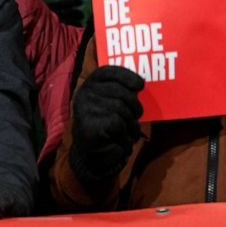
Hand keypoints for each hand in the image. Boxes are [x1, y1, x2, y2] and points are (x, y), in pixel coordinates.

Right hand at [68, 65, 144, 183]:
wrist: (90, 154)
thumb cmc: (106, 124)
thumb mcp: (111, 103)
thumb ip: (121, 92)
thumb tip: (141, 84)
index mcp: (90, 84)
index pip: (108, 72)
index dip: (126, 76)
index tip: (140, 85)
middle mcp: (85, 93)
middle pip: (121, 93)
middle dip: (135, 107)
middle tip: (137, 116)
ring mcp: (86, 109)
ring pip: (121, 111)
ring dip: (132, 126)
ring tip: (129, 133)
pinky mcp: (90, 126)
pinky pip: (118, 125)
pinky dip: (125, 137)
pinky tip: (121, 143)